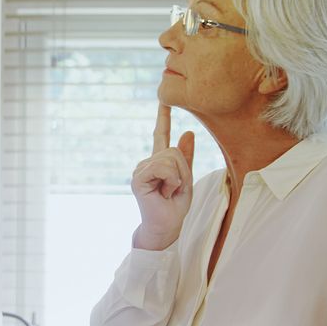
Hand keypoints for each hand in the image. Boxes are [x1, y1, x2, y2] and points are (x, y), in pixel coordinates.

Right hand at [130, 104, 194, 249]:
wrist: (166, 225)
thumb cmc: (175, 206)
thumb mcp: (187, 178)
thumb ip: (187, 157)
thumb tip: (188, 132)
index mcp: (159, 161)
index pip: (162, 135)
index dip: (163, 117)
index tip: (163, 100)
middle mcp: (147, 162)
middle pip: (174, 151)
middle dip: (183, 170)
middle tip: (175, 189)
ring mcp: (141, 169)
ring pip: (170, 159)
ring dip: (177, 178)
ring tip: (168, 192)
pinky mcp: (138, 178)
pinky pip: (162, 167)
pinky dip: (170, 180)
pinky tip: (164, 192)